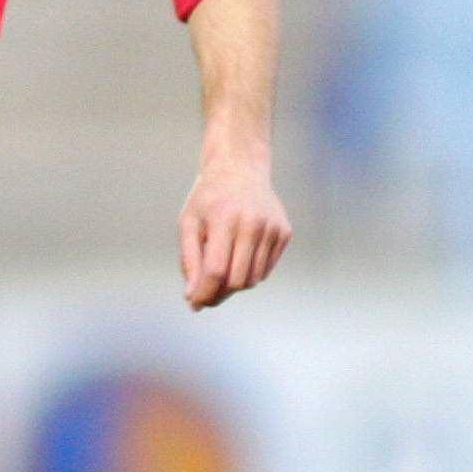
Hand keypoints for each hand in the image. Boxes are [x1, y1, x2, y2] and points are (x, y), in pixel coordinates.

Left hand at [178, 150, 289, 310]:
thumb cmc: (209, 198)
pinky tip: (239, 257)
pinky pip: (266, 269)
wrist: (240, 168)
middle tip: (206, 293)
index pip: (217, 270)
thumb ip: (189, 260)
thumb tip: (192, 297)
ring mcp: (272, 228)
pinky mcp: (284, 233)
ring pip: (254, 279)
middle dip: (219, 294)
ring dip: (234, 285)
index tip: (195, 303)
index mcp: (225, 219)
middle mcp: (252, 223)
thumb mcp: (188, 222)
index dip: (205, 293)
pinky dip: (250, 273)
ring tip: (221, 271)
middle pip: (237, 280)